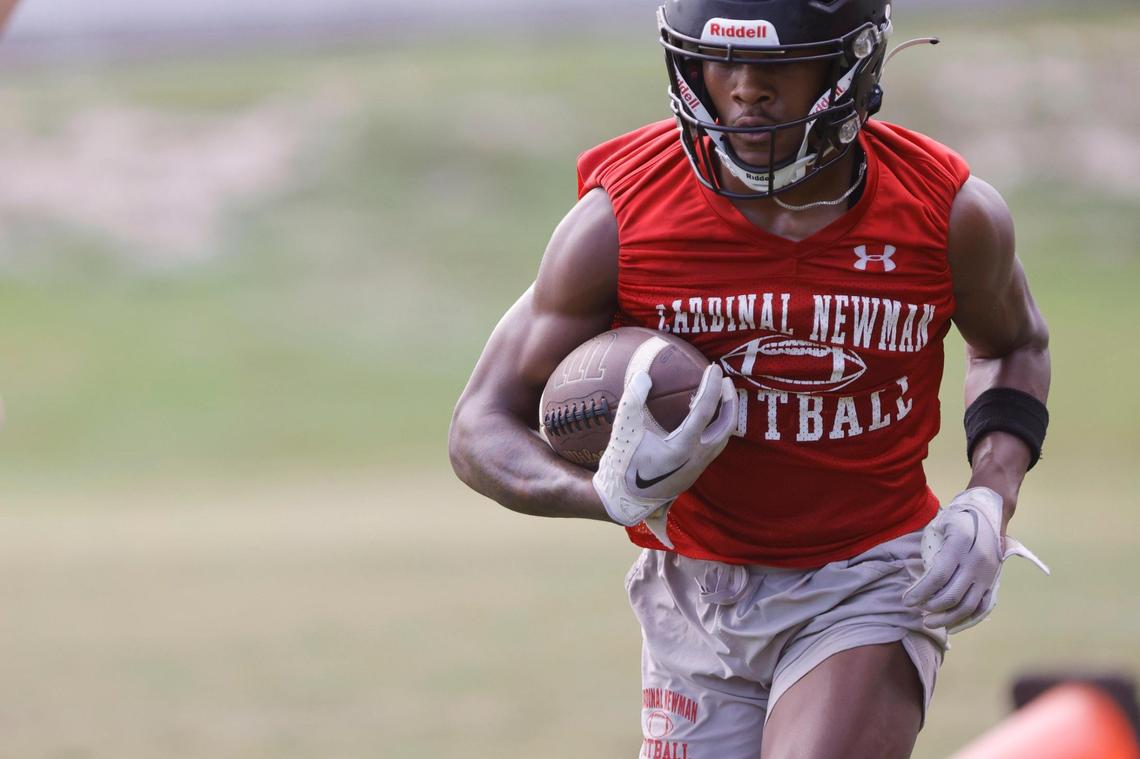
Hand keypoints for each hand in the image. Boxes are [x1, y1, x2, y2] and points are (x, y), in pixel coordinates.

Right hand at [593, 363, 736, 547]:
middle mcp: (696, 459)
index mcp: (683, 448)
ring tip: (719, 397)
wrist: (622, 500)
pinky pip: (713, 447)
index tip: (714, 369)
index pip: (705, 411)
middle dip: (729, 401)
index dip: (712, 387)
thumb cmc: (622, 465)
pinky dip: (715, 428)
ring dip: (724, 416)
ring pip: (722, 439)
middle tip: (726, 381)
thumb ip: (633, 400)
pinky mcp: (693, 473)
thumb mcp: (624, 430)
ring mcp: (697, 468)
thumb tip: (643, 374)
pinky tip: (704, 419)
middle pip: (725, 427)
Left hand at [903, 486, 1048, 632]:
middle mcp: (978, 561)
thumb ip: (932, 548)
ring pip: (968, 605)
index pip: (938, 576)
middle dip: (930, 606)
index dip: (920, 591)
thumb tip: (920, 576)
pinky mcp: (993, 581)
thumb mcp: (941, 524)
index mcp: (961, 544)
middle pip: (952, 594)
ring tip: (928, 621)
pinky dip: (966, 619)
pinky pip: (982, 607)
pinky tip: (950, 624)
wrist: (990, 514)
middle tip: (915, 609)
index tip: (906, 600)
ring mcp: (988, 574)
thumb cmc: (959, 519)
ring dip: (946, 617)